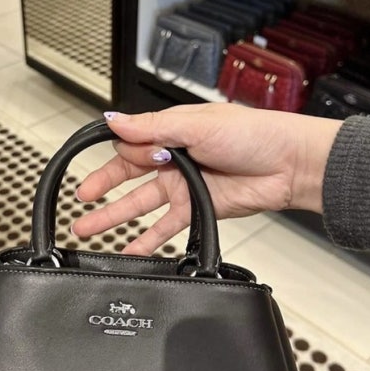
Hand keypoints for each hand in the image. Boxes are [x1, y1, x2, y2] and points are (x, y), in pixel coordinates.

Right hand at [72, 103, 341, 255]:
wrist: (288, 164)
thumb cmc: (252, 134)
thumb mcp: (196, 124)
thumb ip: (152, 127)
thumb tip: (115, 120)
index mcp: (171, 132)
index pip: (132, 143)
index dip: (126, 150)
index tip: (123, 154)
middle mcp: (173, 159)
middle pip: (127, 175)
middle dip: (102, 185)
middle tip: (81, 197)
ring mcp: (182, 186)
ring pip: (138, 204)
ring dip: (112, 217)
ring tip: (86, 228)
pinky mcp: (195, 209)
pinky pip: (163, 228)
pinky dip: (145, 241)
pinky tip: (127, 250)